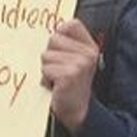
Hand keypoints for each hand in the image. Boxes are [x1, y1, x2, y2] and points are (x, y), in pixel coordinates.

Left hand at [41, 19, 101, 134]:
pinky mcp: (69, 75)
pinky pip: (45, 69)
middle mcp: (88, 53)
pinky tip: (55, 87)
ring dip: (46, 69)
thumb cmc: (70, 85)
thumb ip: (66, 44)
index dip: (60, 34)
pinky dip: (45, 79)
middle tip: (58, 70)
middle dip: (50, 55)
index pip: (71, 24)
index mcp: (90, 47)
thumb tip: (49, 29)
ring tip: (57, 80)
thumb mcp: (74, 61)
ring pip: (46, 55)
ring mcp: (80, 64)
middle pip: (53, 39)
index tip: (60, 50)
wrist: (78, 111)